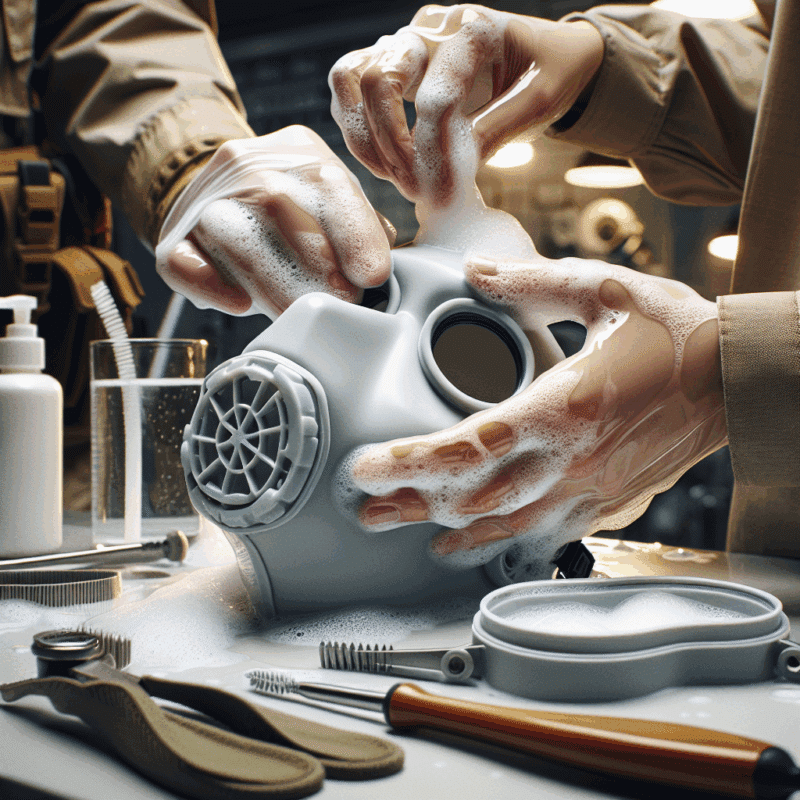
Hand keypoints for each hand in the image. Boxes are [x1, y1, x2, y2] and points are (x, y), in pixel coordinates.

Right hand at [155, 127, 394, 317]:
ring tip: (302, 314)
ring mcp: (204, 200)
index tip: (372, 275)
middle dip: (317, 264)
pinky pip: (182, 261)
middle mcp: (247, 165)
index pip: (328, 183)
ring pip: (233, 236)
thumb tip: (385, 272)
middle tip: (342, 304)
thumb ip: (362, 227)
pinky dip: (210, 285)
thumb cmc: (294, 212)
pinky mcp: (173, 238)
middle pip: (278, 207)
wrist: (217, 193)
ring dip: (273, 284)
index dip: (354, 231)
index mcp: (298, 152)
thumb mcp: (333, 202)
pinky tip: (238, 304)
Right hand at [329, 4, 603, 204]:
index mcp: (473, 30)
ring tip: (398, 178)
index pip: (435, 100)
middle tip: (416, 188)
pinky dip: (357, 129)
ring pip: (351, 80)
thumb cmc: (547, 72)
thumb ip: (495, 131)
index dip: (433, 155)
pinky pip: (347, 87)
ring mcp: (403, 43)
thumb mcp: (540, 101)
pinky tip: (387, 164)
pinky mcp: (388, 62)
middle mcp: (429, 28)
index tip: (442, 195)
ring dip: (366, 139)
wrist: (541, 55)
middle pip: (378, 81)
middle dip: (393, 146)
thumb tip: (447, 172)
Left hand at [350, 256, 727, 567]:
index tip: (366, 466)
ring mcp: (586, 488)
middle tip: (363, 506)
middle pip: (473, 496)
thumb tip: (477, 271)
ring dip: (444, 529)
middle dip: (411, 504)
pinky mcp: (602, 501)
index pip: (469, 446)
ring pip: (501, 524)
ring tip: (399, 528)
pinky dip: (495, 543)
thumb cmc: (676, 335)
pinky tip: (466, 545)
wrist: (736, 380)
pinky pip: (540, 533)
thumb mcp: (604, 289)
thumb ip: (532, 282)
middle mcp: (569, 459)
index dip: (410, 462)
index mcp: (564, 406)